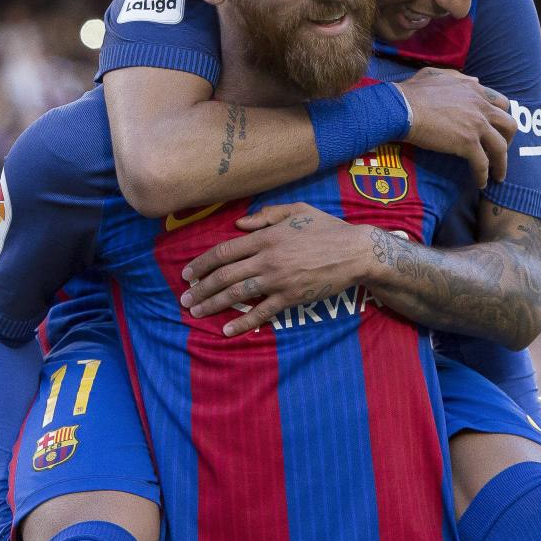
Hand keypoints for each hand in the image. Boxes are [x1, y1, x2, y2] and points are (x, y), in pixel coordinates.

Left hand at [180, 203, 372, 335]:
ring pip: (237, 294)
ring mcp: (278, 279)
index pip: (224, 250)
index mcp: (266, 236)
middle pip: (225, 274)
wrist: (355, 252)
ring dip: (213, 304)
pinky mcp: (291, 297)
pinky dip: (243, 323)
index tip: (188, 273)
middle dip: (201, 287)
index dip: (202, 263)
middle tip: (185, 298)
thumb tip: (238, 225)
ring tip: (196, 312)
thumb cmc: (327, 228)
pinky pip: (262, 312)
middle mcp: (267, 258)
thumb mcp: (297, 210)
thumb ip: (266, 215)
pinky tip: (226, 330)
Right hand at [396, 67, 516, 187]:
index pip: (500, 103)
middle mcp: (480, 106)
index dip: (500, 117)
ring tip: (498, 174)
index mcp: (474, 89)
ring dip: (502, 163)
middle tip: (500, 150)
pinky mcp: (468, 143)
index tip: (495, 128)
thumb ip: (458, 77)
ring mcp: (476, 125)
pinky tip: (481, 183)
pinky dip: (483, 175)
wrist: (401, 108)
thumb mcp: (437, 74)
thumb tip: (475, 81)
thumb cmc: (412, 92)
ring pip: (501, 147)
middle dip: (508, 139)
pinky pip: (483, 164)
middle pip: (509, 124)